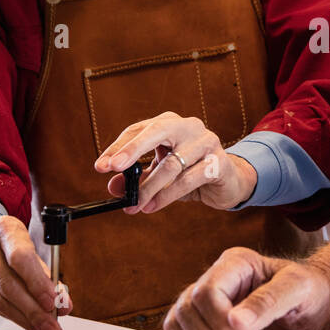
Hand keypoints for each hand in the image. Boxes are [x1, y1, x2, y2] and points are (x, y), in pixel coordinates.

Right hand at [0, 216, 66, 329]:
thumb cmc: (10, 248)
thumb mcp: (30, 250)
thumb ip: (48, 276)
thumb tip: (62, 304)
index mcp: (4, 229)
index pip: (20, 257)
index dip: (37, 283)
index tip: (52, 302)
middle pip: (9, 285)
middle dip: (34, 311)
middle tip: (52, 327)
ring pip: (0, 302)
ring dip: (25, 320)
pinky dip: (13, 318)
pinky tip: (26, 323)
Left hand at [95, 112, 257, 212]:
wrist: (228, 182)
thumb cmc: (191, 174)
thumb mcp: (160, 176)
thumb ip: (137, 179)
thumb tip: (114, 188)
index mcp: (170, 123)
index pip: (139, 129)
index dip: (118, 147)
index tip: (100, 166)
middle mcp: (189, 126)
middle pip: (157, 131)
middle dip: (132, 150)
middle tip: (112, 167)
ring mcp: (206, 142)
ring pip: (172, 164)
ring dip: (149, 188)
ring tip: (135, 205)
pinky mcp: (219, 163)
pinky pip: (188, 180)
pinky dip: (166, 196)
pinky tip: (152, 206)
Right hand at [164, 247, 329, 329]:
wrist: (311, 304)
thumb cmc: (308, 290)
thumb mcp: (297, 289)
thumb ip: (268, 302)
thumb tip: (235, 321)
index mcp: (234, 264)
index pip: (205, 292)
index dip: (221, 320)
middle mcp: (213, 279)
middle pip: (187, 310)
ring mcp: (203, 301)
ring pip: (176, 325)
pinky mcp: (202, 322)